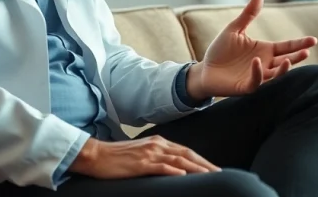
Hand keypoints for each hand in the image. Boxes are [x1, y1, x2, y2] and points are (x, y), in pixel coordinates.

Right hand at [69, 136, 220, 178]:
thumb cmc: (117, 158)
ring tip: (210, 176)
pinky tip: (184, 175)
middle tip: (221, 173)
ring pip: (179, 160)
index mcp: (159, 142)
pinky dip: (174, 170)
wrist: (96, 155)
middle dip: (206, 164)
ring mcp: (149, 153)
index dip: (202, 160)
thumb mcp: (141, 154)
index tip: (215, 168)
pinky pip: (161, 167)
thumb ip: (157, 157)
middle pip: (188, 154)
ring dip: (196, 168)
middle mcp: (157, 145)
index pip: (186, 151)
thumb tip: (173, 168)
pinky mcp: (141, 164)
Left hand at [187, 0, 316, 100]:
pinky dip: (258, 72)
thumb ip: (248, 14)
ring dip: (282, 69)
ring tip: (288, 61)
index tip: (313, 40)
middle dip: (297, 57)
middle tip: (308, 50)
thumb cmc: (220, 51)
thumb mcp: (234, 29)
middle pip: (286, 61)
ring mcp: (257, 76)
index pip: (287, 47)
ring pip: (275, 75)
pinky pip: (256, 81)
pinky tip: (257, 61)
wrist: (205, 70)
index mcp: (265, 50)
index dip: (299, 44)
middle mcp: (265, 64)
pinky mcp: (246, 86)